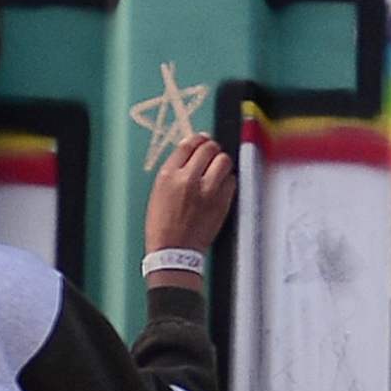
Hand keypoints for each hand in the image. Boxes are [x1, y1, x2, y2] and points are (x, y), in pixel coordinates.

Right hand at [145, 129, 236, 256]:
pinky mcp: (222, 202)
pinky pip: (231, 180)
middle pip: (209, 148)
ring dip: (222, 162)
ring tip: (217, 168)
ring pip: (224, 161)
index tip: (202, 139)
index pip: (188, 144)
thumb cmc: (162, 225)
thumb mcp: (159, 192)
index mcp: (169, 175)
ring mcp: (208, 191)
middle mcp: (188, 179)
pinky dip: (228, 179)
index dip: (198, 139)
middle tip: (212, 152)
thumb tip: (191, 154)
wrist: (173, 251)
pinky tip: (221, 185)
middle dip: (212, 148)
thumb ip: (175, 171)